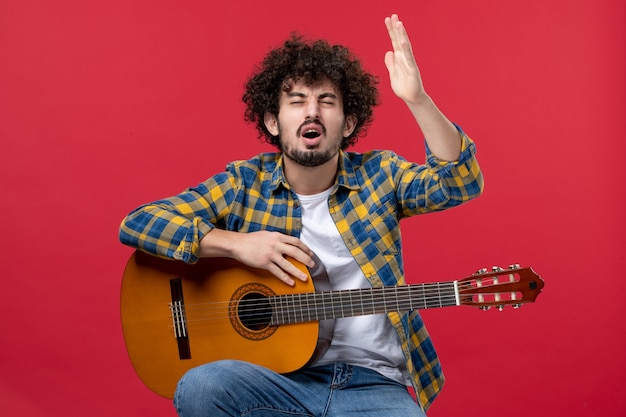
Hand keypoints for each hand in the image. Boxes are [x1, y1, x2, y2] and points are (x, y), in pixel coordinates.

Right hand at [200, 229, 314, 285]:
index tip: (310, 253)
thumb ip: (278, 238)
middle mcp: (276, 244)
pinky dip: (285, 278)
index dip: (305, 248)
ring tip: (305, 277)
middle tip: (312, 265)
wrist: (238, 244)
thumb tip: (288, 244)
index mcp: (277, 236)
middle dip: (306, 259)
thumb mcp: (268, 235)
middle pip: (295, 252)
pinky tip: (291, 282)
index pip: (295, 242)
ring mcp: (270, 254)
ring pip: (288, 264)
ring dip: (298, 271)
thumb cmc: (252, 239)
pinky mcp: (264, 263)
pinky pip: (277, 272)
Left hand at [384, 14, 426, 105]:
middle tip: (394, 15)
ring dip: (402, 35)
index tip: (388, 19)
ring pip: (405, 46)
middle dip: (396, 28)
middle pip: (400, 40)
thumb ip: (390, 63)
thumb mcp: (393, 74)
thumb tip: (388, 52)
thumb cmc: (404, 87)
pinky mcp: (412, 70)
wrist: (411, 98)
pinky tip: (402, 42)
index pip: (394, 41)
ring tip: (399, 23)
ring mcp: (409, 63)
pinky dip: (406, 51)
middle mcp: (405, 58)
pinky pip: (409, 59)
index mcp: (399, 58)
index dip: (391, 30)